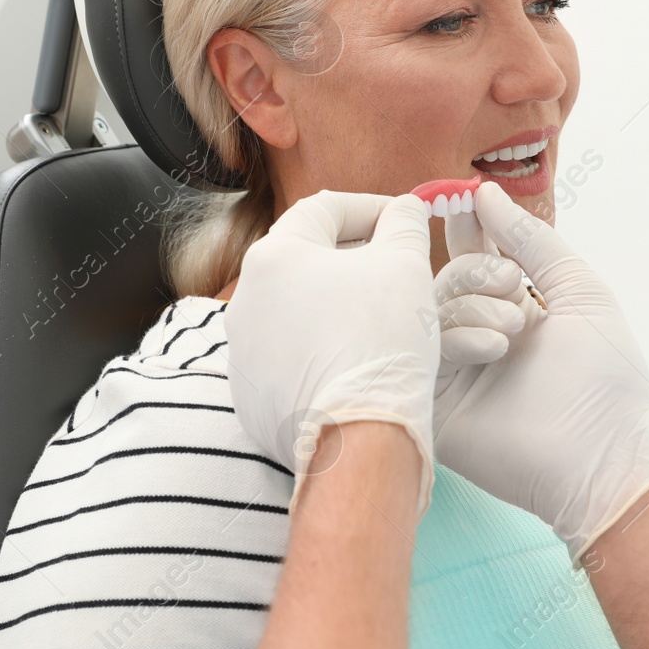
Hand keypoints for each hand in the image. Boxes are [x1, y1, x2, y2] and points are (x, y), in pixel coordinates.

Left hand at [223, 189, 438, 520]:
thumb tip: (405, 209)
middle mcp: (245, 299)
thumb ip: (405, 223)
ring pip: (297, 312)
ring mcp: (243, 352)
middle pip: (306, 260)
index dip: (372, 208)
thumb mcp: (406, 266)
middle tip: (397, 270)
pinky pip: (290, 359)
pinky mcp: (252, 396)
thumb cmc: (381, 342)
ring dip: (337, 307)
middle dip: (354, 258)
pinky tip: (357, 365)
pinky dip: (322, 352)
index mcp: (275, 255)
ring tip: (381, 322)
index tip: (405, 220)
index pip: (325, 209)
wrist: (358, 440)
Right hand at [430, 181, 648, 561]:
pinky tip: (494, 349)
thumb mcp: (577, 289)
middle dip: (475, 267)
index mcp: (514, 312)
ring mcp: (456, 373)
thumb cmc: (607, 375)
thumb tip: (484, 193)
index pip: (473, 258)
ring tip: (515, 329)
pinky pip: (424, 352)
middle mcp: (480, 339)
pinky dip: (457, 337)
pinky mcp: (436, 405)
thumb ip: (531, 239)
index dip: (466, 229)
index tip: (459, 198)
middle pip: (446, 279)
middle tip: (513, 284)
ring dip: (472, 303)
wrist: (605, 453)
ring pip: (430, 311)